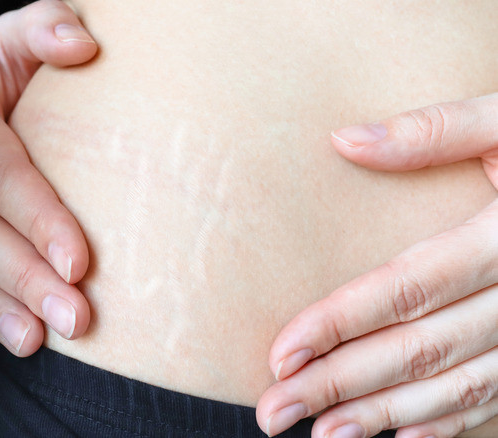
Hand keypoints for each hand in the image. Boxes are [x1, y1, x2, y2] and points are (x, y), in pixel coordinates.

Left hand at [256, 94, 497, 436]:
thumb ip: (435, 130)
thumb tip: (343, 139)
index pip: (404, 289)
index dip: (337, 323)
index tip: (281, 352)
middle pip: (417, 348)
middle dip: (340, 383)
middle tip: (275, 409)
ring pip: (454, 385)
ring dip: (384, 414)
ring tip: (319, 433)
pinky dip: (450, 423)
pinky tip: (400, 437)